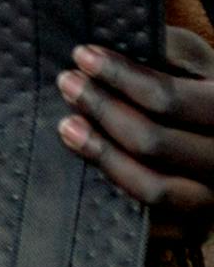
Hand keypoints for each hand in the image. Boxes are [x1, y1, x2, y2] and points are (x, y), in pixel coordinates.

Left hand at [57, 26, 213, 237]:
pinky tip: (88, 158)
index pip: (169, 99)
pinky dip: (116, 184)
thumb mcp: (196, 59)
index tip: (83, 55)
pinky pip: (152, 212)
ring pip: (152, 186)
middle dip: (102, 108)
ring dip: (101, 153)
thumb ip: (167, 51)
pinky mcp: (198, 221)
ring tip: (66, 125)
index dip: (121, 76)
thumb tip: (111, 45)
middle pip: (154, 142)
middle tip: (67, 83)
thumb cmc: (203, 84)